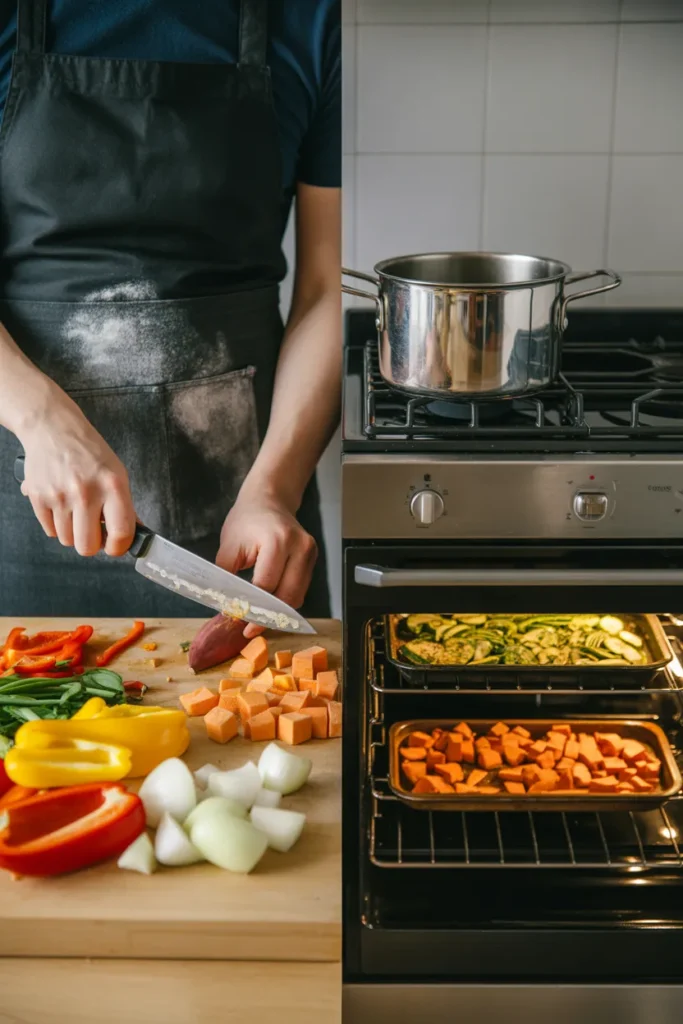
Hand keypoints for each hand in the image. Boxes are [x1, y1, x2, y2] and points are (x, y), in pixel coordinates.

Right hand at [19, 390, 135, 556]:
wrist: (53, 428)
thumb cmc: (89, 451)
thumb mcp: (117, 473)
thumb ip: (124, 505)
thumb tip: (131, 535)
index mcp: (113, 485)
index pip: (120, 532)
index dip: (118, 547)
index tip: (115, 546)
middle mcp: (86, 492)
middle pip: (87, 546)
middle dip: (92, 544)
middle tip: (94, 530)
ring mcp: (59, 495)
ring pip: (67, 540)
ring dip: (73, 532)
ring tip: (76, 512)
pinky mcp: (38, 497)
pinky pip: (50, 530)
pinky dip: (57, 524)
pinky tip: (62, 505)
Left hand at [217, 490, 317, 638]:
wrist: (268, 499)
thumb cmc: (246, 520)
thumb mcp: (228, 547)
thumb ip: (227, 578)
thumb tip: (228, 609)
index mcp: (277, 541)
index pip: (267, 585)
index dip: (252, 608)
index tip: (239, 622)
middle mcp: (299, 547)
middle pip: (287, 596)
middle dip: (268, 617)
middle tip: (249, 630)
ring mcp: (310, 553)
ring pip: (297, 597)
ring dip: (278, 612)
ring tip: (257, 621)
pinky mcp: (313, 559)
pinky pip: (301, 589)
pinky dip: (285, 601)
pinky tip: (270, 607)